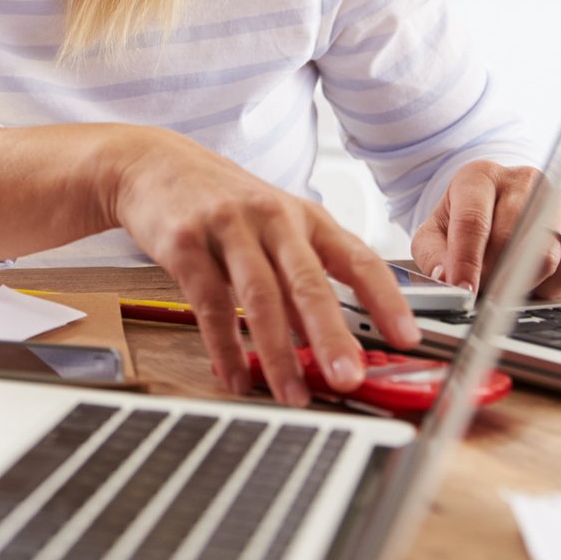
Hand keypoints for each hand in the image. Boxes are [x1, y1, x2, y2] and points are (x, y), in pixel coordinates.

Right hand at [105, 129, 421, 409]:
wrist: (153, 164)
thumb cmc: (223, 201)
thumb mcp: (274, 226)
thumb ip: (302, 277)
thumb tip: (333, 340)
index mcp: (305, 216)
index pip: (358, 259)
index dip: (386, 299)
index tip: (407, 337)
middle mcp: (272, 218)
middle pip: (309, 282)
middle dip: (332, 335)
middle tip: (350, 377)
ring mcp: (228, 228)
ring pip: (261, 297)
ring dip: (279, 353)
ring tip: (294, 395)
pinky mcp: (186, 244)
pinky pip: (210, 304)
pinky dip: (225, 347)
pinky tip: (236, 377)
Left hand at [409, 160, 560, 299]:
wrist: (491, 205)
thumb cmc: (460, 221)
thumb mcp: (433, 234)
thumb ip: (433, 257)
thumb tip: (449, 280)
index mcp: (479, 176)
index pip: (474, 221)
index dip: (467, 262)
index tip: (464, 291)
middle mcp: (522, 181)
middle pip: (512, 239)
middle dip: (494, 276)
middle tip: (482, 294)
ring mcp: (555, 201)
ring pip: (545, 255)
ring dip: (521, 283)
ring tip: (503, 286)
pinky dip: (551, 287)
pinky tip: (531, 283)